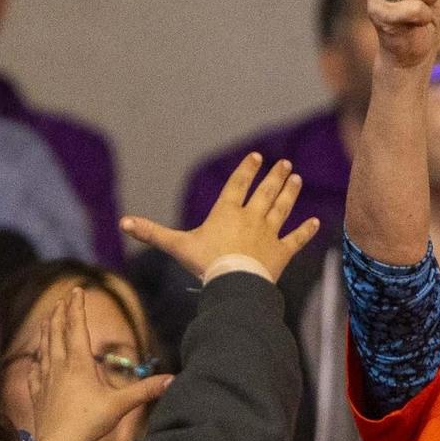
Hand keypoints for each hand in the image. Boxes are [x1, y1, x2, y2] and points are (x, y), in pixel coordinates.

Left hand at [27, 287, 173, 440]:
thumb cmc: (88, 423)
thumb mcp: (120, 405)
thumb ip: (145, 390)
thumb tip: (173, 379)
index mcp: (77, 363)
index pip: (76, 327)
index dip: (77, 307)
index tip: (78, 290)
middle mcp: (58, 365)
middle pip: (56, 331)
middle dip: (61, 313)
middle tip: (63, 299)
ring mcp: (44, 378)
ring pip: (43, 346)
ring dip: (47, 330)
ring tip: (48, 319)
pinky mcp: (36, 392)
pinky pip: (35, 368)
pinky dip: (37, 357)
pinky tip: (37, 357)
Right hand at [121, 153, 319, 281]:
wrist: (234, 283)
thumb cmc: (204, 263)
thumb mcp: (176, 245)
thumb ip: (152, 233)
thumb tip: (124, 222)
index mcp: (227, 212)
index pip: (238, 184)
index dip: (247, 170)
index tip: (257, 157)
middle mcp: (251, 218)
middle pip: (266, 192)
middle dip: (275, 176)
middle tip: (285, 164)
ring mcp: (269, 234)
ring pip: (282, 208)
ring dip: (290, 193)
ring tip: (296, 178)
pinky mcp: (281, 252)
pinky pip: (296, 239)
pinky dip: (306, 231)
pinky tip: (316, 221)